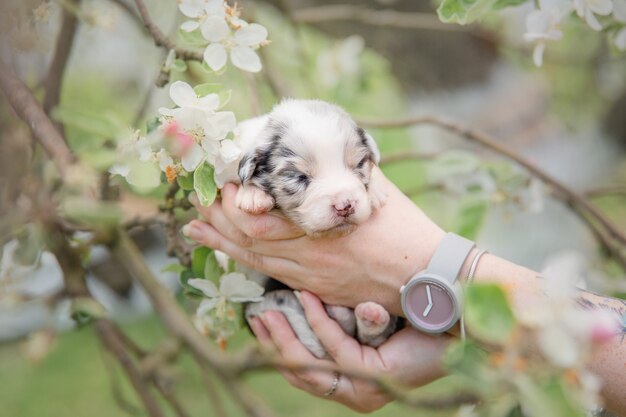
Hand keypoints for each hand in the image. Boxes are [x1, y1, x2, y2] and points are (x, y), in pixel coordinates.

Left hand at [185, 172, 444, 314]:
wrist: (428, 277)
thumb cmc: (405, 228)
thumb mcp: (374, 187)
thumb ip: (341, 168)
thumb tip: (316, 146)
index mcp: (324, 224)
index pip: (258, 217)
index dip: (230, 201)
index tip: (218, 180)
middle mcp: (310, 255)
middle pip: (247, 238)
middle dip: (217, 218)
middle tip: (196, 197)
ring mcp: (310, 277)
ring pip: (253, 260)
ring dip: (222, 242)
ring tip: (195, 225)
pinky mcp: (315, 289)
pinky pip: (270, 276)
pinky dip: (243, 261)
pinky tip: (225, 252)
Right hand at [249, 291, 450, 411]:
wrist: (452, 316)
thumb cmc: (407, 314)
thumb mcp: (360, 318)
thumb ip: (334, 318)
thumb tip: (298, 293)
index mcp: (351, 384)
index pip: (303, 373)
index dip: (277, 347)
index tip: (259, 320)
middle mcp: (355, 393)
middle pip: (300, 373)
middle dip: (274, 343)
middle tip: (256, 314)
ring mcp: (364, 390)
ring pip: (311, 366)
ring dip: (287, 335)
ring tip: (268, 309)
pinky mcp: (373, 376)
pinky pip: (335, 348)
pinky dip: (318, 321)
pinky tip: (305, 298)